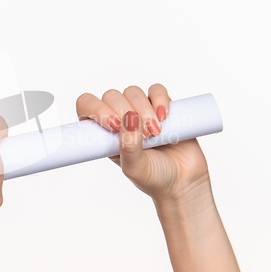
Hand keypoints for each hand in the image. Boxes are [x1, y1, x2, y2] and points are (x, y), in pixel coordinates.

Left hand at [76, 84, 212, 212]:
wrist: (184, 181)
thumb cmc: (153, 178)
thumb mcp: (134, 168)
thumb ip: (128, 146)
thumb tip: (128, 117)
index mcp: (103, 132)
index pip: (86, 106)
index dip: (97, 109)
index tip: (113, 125)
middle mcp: (119, 118)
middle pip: (111, 96)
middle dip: (125, 112)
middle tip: (143, 136)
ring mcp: (139, 110)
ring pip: (132, 92)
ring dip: (144, 110)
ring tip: (156, 132)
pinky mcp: (160, 106)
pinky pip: (156, 90)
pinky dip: (160, 100)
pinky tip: (164, 117)